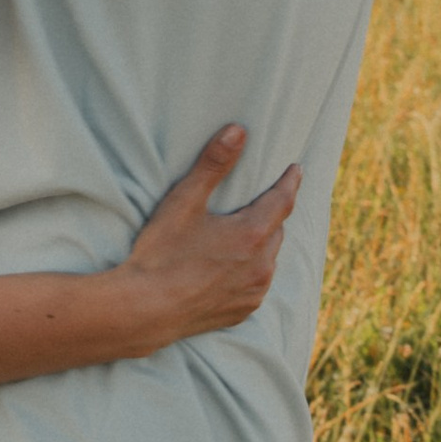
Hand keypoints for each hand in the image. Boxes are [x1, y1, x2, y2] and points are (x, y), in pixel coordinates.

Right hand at [118, 126, 298, 345]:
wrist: (145, 310)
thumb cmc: (161, 253)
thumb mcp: (184, 202)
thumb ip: (213, 164)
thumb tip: (238, 130)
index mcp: (252, 235)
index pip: (282, 200)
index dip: (289, 182)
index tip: (296, 169)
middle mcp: (262, 266)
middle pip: (276, 230)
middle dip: (272, 213)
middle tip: (264, 200)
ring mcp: (254, 292)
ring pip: (269, 259)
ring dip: (262, 243)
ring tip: (247, 233)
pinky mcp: (242, 311)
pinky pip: (257, 283)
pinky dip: (251, 270)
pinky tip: (233, 267)